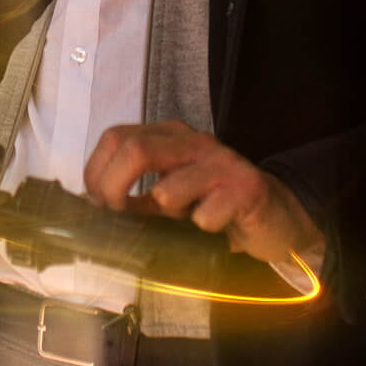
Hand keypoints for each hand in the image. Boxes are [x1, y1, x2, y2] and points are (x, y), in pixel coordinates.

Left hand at [83, 120, 325, 274]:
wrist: (275, 218)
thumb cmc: (215, 207)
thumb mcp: (167, 199)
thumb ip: (133, 197)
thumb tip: (91, 208)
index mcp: (170, 136)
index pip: (116, 138)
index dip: (97, 174)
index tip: (99, 206)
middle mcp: (194, 141)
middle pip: (135, 150)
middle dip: (114, 191)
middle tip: (118, 217)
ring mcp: (221, 161)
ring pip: (167, 189)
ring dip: (166, 214)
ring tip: (184, 221)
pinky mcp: (246, 188)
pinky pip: (205, 216)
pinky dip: (201, 230)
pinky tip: (216, 228)